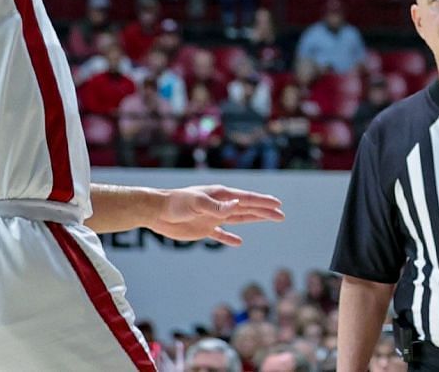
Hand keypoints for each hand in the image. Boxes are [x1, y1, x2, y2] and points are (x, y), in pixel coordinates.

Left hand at [144, 184, 284, 245]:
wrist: (157, 212)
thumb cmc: (176, 203)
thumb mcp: (197, 203)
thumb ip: (217, 206)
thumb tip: (237, 205)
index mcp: (222, 196)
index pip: (247, 199)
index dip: (263, 202)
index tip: (278, 205)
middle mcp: (221, 205)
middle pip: (247, 209)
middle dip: (265, 211)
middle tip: (281, 214)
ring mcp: (213, 217)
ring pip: (239, 219)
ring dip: (254, 219)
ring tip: (269, 220)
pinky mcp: (204, 229)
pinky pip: (221, 234)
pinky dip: (230, 238)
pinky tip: (238, 242)